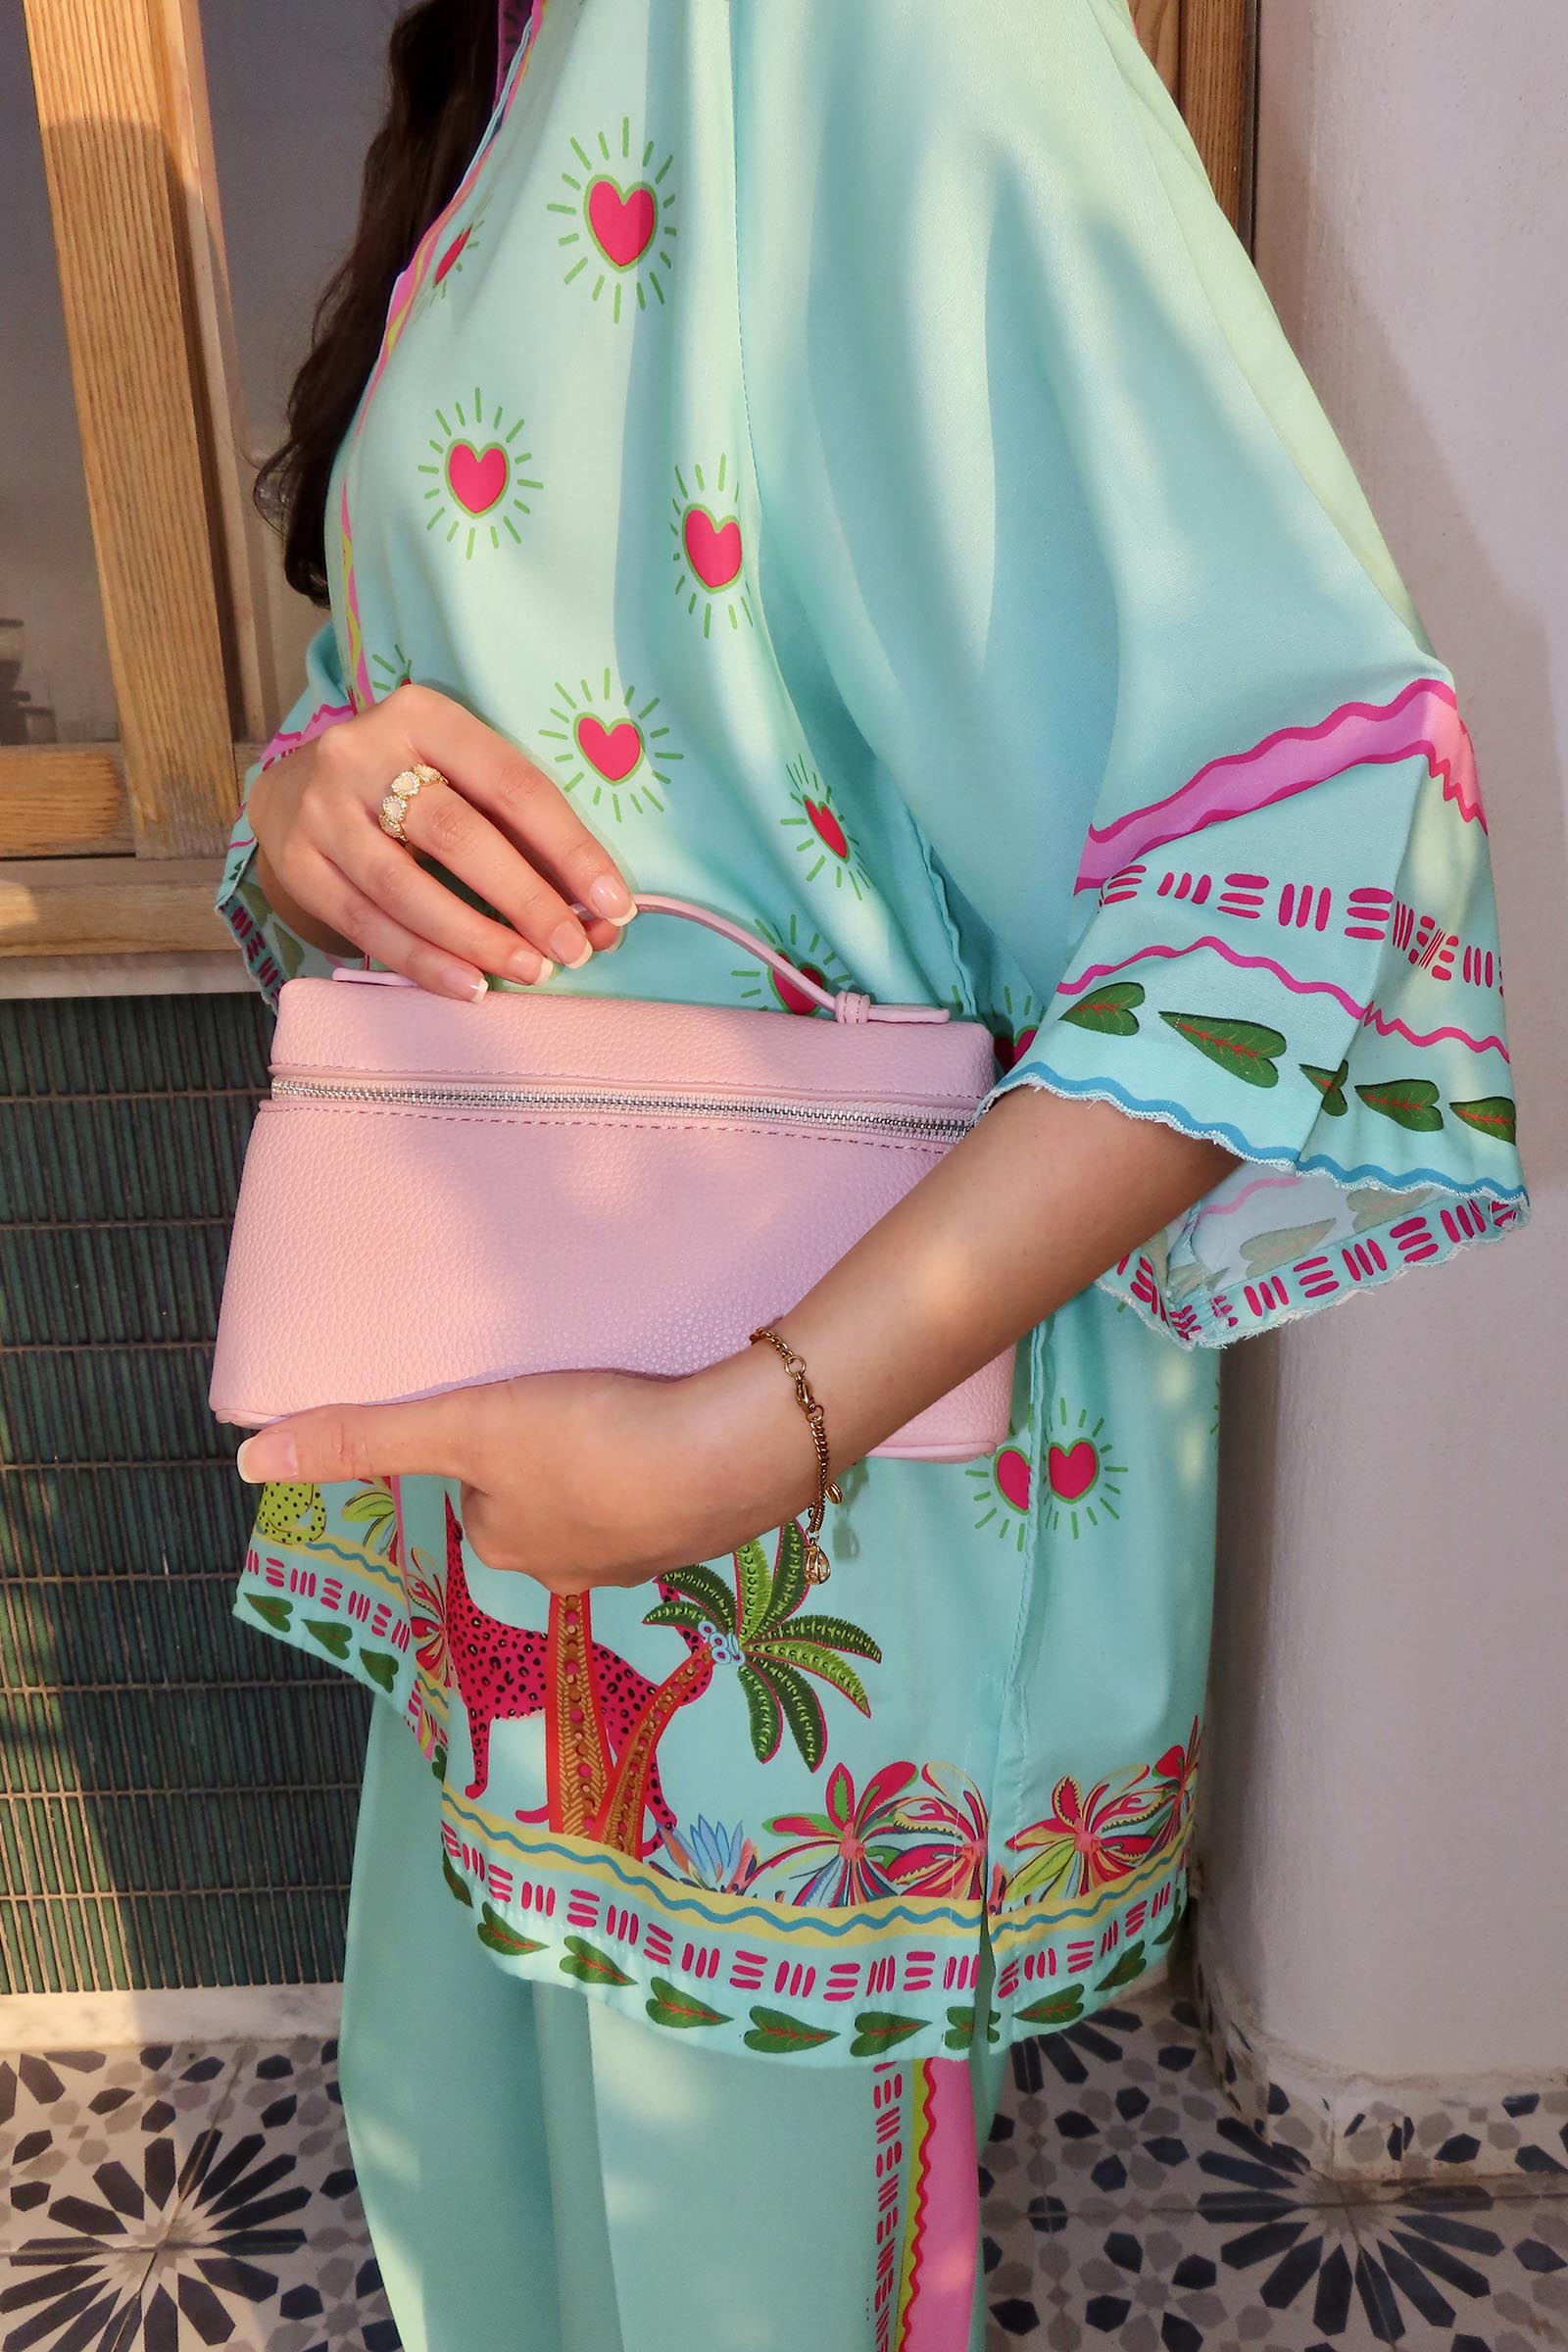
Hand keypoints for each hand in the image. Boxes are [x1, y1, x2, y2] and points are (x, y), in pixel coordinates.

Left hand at [232, 1357, 815, 1594]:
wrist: (739, 1450)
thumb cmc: (592, 1440)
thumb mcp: (465, 1425)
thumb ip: (366, 1438)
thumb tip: (250, 1461)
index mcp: (512, 1549)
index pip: (478, 1491)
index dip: (492, 1440)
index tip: (521, 1400)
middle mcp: (574, 1573)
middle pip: (540, 1499)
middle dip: (554, 1454)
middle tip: (577, 1395)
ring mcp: (650, 1558)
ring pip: (609, 1499)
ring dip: (615, 1458)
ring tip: (633, 1405)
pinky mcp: (712, 1530)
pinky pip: (671, 1493)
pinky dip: (671, 1463)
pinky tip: (686, 1426)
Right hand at [247, 682, 636, 997]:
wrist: (296, 793)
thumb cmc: (409, 786)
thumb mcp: (459, 775)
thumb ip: (523, 830)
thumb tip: (598, 912)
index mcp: (424, 717)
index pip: (511, 784)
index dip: (569, 847)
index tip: (615, 903)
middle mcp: (363, 754)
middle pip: (456, 835)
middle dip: (524, 899)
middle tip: (573, 948)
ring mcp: (322, 811)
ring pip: (405, 888)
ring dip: (476, 939)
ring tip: (528, 971)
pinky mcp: (299, 866)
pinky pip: (367, 925)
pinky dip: (423, 961)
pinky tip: (468, 985)